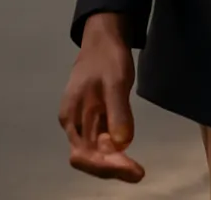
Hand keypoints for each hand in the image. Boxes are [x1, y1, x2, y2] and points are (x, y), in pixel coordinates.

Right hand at [59, 13, 144, 182]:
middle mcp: (74, 124)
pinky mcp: (95, 119)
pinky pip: (101, 143)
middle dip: (111, 169)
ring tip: (135, 168)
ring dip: (114, 163)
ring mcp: (84, 123)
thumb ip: (117, 112)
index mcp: (72, 116)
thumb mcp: (115, 81)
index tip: (132, 169)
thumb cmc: (107, 57)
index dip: (106, 166)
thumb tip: (121, 143)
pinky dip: (114, 152)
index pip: (84, 155)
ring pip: (95, 153)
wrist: (105, 38)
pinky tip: (128, 153)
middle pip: (89, 158)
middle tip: (138, 172)